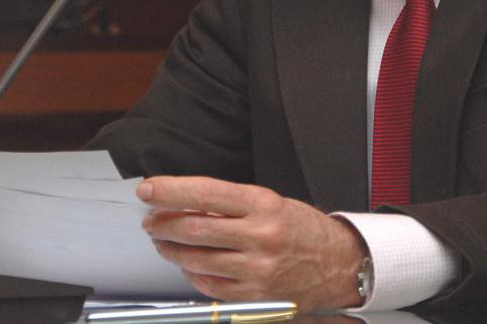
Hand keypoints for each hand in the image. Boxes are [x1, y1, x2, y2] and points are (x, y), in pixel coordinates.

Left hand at [137, 176, 365, 311]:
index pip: (206, 193)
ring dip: (171, 249)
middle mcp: (260, 237)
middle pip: (195, 229)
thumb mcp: (270, 202)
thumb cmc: (302, 229)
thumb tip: (185, 202)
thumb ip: (230, 204)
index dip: (171, 191)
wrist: (336, 264)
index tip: (149, 190)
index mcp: (264, 205)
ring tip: (163, 240)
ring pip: (197, 259)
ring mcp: (257, 270)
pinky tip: (188, 263)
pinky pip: (209, 285)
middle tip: (151, 219)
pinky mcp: (253, 296)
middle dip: (163, 223)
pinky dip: (191, 272)